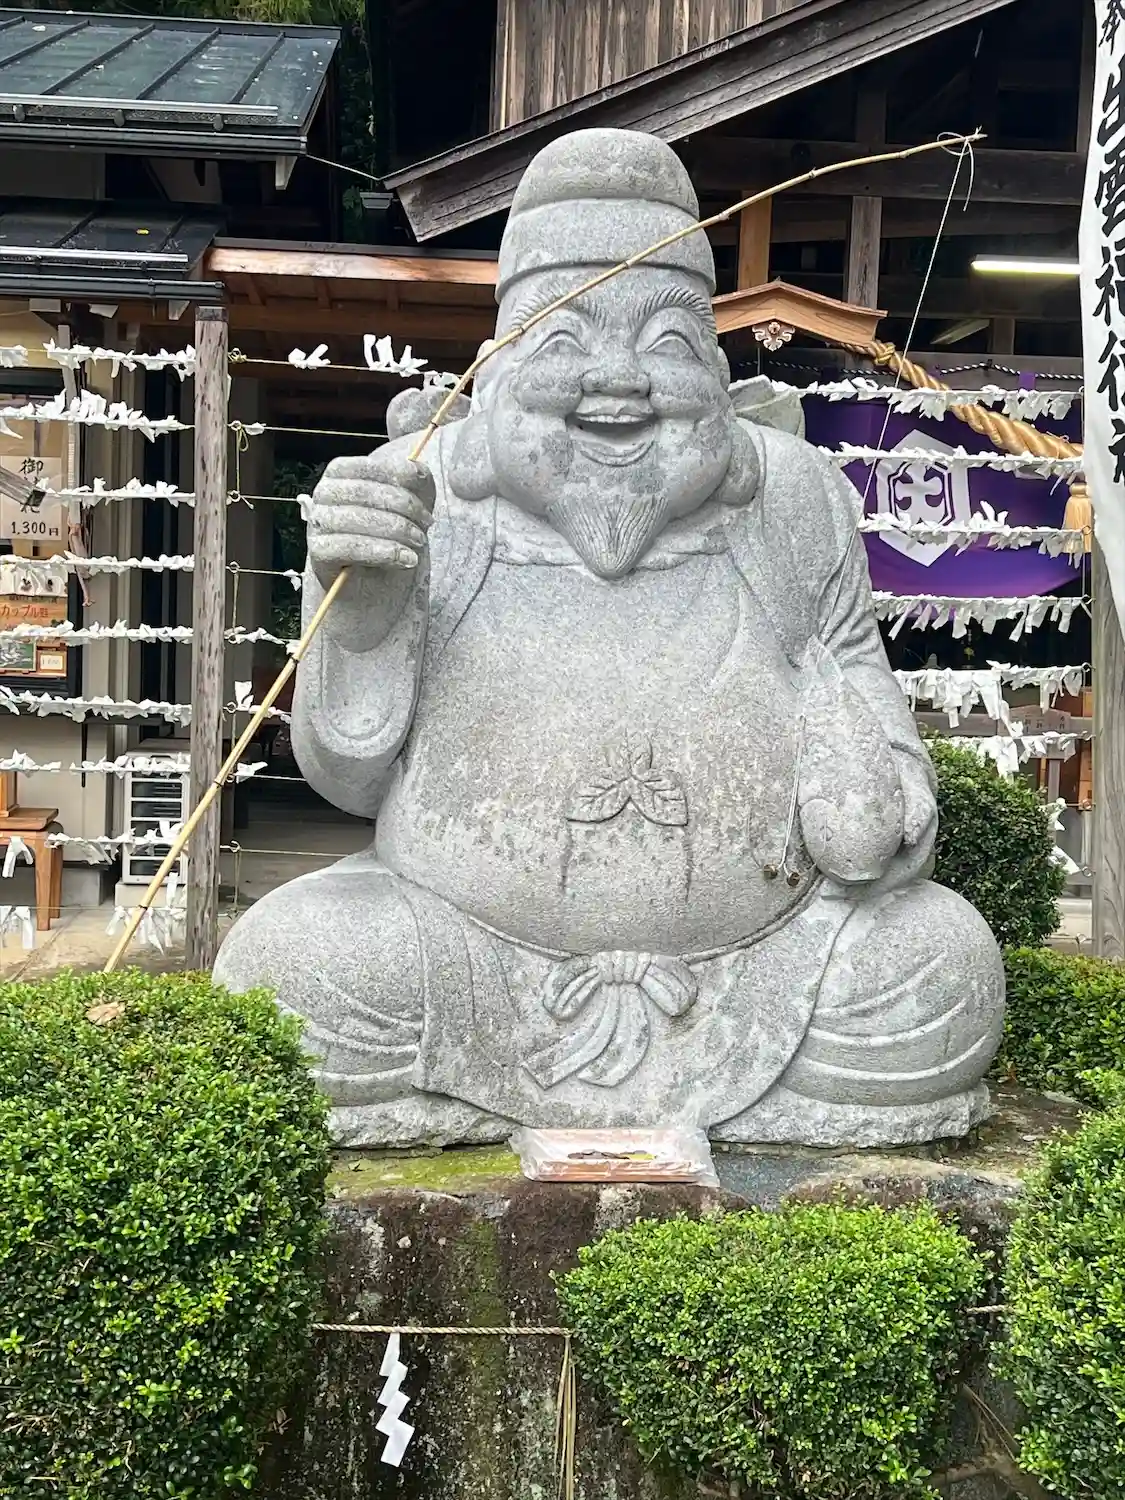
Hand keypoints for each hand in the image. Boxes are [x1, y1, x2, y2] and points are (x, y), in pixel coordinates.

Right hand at [306, 448, 434, 583]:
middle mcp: (324, 493)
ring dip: (397, 530)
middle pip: (365, 492)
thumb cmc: (389, 534)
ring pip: (359, 519)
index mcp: (340, 472)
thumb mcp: (409, 502)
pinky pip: (351, 547)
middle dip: (404, 506)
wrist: (373, 581)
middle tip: (427, 523)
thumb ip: (415, 479)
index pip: (369, 466)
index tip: (423, 486)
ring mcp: (318, 522)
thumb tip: (418, 469)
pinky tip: (407, 559)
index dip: (398, 474)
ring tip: (419, 542)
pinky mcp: (319, 550)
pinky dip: (384, 552)